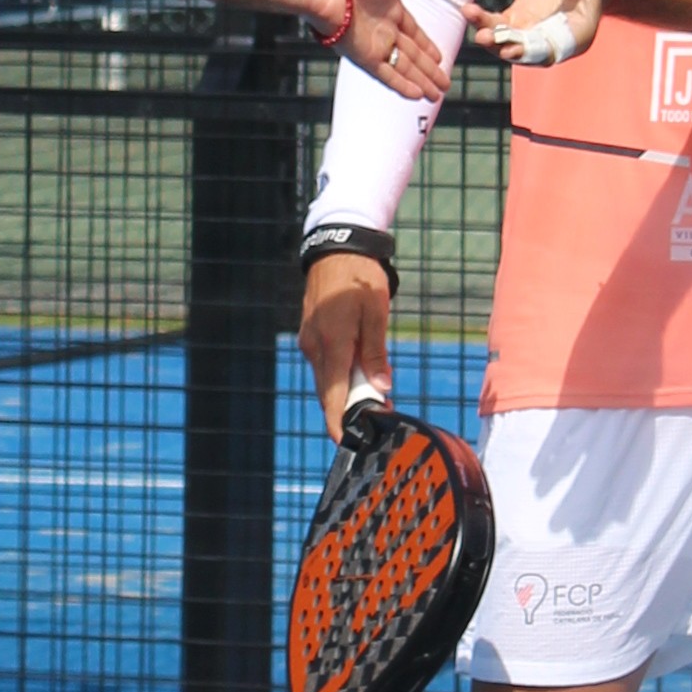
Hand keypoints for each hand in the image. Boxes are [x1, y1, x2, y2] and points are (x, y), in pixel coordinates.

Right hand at [298, 251, 393, 439]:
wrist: (335, 248)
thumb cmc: (359, 278)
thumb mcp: (375, 313)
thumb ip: (375, 353)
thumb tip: (381, 387)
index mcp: (332, 344)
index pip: (333, 396)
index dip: (339, 423)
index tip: (346, 443)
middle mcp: (315, 347)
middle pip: (328, 393)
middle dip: (348, 412)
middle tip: (377, 419)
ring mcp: (309, 341)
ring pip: (326, 380)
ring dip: (345, 393)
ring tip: (374, 398)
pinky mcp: (311, 335)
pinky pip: (324, 365)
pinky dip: (339, 376)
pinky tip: (359, 376)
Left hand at [328, 0, 448, 101]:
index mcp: (389, 7)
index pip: (413, 31)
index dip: (427, 45)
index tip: (440, 57)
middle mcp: (382, 28)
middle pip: (411, 54)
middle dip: (429, 70)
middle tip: (445, 84)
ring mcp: (373, 43)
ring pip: (403, 67)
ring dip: (420, 82)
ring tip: (437, 96)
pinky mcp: (364, 55)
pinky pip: (387, 74)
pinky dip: (401, 85)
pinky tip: (416, 95)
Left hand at [479, 0, 607, 66]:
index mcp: (575, 36)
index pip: (551, 51)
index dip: (531, 53)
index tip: (511, 50)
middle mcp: (551, 41)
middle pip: (524, 51)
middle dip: (502, 45)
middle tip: (484, 37)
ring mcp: (533, 32)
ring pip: (507, 40)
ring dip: (488, 34)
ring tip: (471, 16)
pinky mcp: (519, 20)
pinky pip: (499, 25)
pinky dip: (484, 20)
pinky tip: (469, 10)